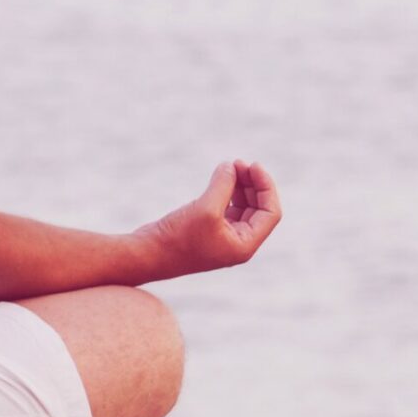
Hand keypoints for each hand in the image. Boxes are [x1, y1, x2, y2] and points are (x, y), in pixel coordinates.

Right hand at [133, 160, 282, 279]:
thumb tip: (231, 166)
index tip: (253, 165)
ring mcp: (222, 237)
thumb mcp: (205, 208)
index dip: (266, 187)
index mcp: (244, 245)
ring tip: (229, 166)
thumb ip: (223, 185)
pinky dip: (226, 192)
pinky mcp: (206, 230)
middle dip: (252, 184)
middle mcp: (237, 243)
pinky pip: (226, 208)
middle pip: (258, 208)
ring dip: (240, 186)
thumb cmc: (178, 237)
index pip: (270, 213)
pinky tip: (219, 178)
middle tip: (238, 162)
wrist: (148, 254)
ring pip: (242, 207)